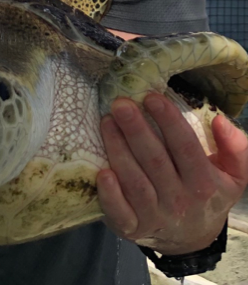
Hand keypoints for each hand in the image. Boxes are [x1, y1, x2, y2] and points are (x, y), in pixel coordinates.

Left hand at [96, 93, 247, 254]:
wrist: (192, 240)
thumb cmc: (208, 194)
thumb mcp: (234, 175)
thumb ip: (235, 147)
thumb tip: (220, 120)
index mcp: (203, 183)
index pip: (185, 147)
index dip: (168, 121)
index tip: (151, 97)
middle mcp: (179, 200)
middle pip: (155, 160)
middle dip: (136, 129)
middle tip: (121, 103)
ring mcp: (154, 216)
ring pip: (134, 181)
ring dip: (118, 149)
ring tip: (107, 121)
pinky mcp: (131, 227)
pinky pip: (120, 212)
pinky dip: (110, 194)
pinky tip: (102, 172)